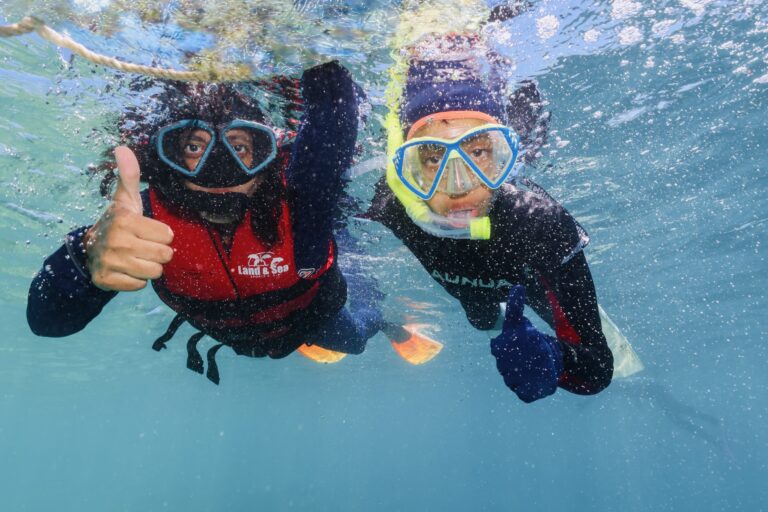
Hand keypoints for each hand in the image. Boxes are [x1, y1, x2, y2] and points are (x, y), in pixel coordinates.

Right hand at [84, 146, 173, 290]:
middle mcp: (116, 240)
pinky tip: (125, 270)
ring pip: (154, 273)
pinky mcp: (106, 280)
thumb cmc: (119, 223)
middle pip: (164, 255)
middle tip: (142, 247)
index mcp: (125, 219)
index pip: (168, 236)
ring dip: (148, 268)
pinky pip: (140, 286)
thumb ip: (129, 176)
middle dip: (158, 253)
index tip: (146, 232)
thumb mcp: (125, 200)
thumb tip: (122, 147)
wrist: (89, 251)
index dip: (161, 235)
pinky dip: (136, 281)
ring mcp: (109, 261)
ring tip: (135, 258)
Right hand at [490, 285, 563, 402]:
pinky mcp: (523, 392)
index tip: (530, 337)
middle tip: (541, 351)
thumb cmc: (528, 340)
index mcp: (500, 349)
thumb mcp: (521, 323)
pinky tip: (542, 382)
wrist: (542, 361)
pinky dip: (533, 390)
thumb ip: (516, 306)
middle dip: (524, 358)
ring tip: (544, 365)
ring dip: (530, 373)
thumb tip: (518, 286)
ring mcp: (511, 380)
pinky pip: (526, 394)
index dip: (513, 344)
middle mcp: (503, 366)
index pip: (499, 348)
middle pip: (508, 365)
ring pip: (517, 380)